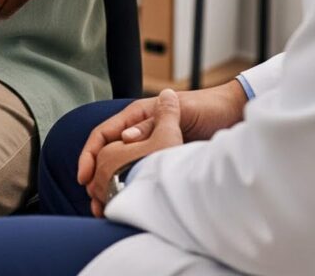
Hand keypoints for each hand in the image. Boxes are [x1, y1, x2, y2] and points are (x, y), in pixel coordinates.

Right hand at [77, 78, 247, 200]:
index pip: (103, 133)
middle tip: (93, 200)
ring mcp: (149, 145)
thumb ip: (153, 122)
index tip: (84, 177)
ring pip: (120, 166)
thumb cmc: (206, 108)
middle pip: (107, 154)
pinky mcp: (160, 158)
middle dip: (96, 176)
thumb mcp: (179, 111)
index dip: (90, 154)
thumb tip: (125, 138)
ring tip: (106, 207)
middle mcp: (139, 130)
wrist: (230, 114)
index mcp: (138, 115)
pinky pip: (138, 173)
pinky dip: (129, 187)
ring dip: (110, 185)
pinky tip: (128, 201)